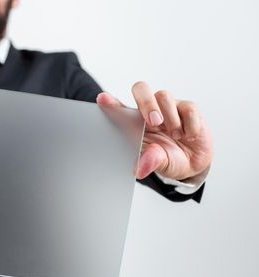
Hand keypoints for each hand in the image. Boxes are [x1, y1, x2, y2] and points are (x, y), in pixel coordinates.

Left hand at [97, 81, 212, 180]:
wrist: (191, 164)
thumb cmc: (166, 158)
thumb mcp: (157, 163)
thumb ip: (149, 161)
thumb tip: (141, 169)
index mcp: (134, 122)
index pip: (119, 108)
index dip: (110, 102)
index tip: (102, 99)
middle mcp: (148, 110)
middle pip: (141, 89)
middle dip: (146, 103)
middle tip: (154, 122)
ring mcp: (168, 107)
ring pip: (164, 96)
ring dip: (171, 119)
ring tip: (176, 136)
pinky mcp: (187, 108)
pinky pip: (188, 107)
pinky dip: (190, 125)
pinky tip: (189, 136)